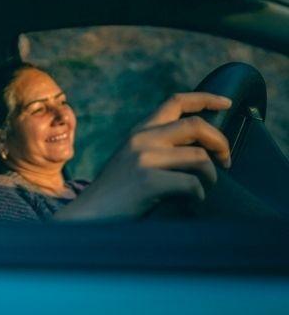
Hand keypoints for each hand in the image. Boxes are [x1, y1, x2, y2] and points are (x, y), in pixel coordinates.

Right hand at [55, 92, 231, 220]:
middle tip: (226, 161)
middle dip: (221, 142)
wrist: (88, 216)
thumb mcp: (131, 159)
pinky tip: (189, 203)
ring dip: (211, 176)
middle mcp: (141, 138)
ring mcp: (143, 158)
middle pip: (196, 125)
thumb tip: (198, 146)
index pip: (175, 101)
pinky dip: (198, 196)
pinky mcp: (147, 181)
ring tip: (203, 189)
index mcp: (139, 131)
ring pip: (199, 157)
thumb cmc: (116, 194)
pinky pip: (192, 184)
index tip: (226, 103)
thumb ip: (156, 146)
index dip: (205, 98)